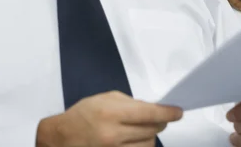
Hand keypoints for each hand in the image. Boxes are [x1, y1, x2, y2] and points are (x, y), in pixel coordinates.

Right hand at [36, 90, 182, 146]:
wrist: (61, 138)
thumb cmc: (83, 114)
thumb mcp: (105, 99)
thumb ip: (130, 103)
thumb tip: (153, 109)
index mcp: (111, 113)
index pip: (149, 113)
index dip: (167, 112)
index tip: (178, 112)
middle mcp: (113, 135)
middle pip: (151, 131)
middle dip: (159, 122)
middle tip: (159, 118)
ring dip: (150, 137)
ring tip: (143, 131)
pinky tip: (137, 141)